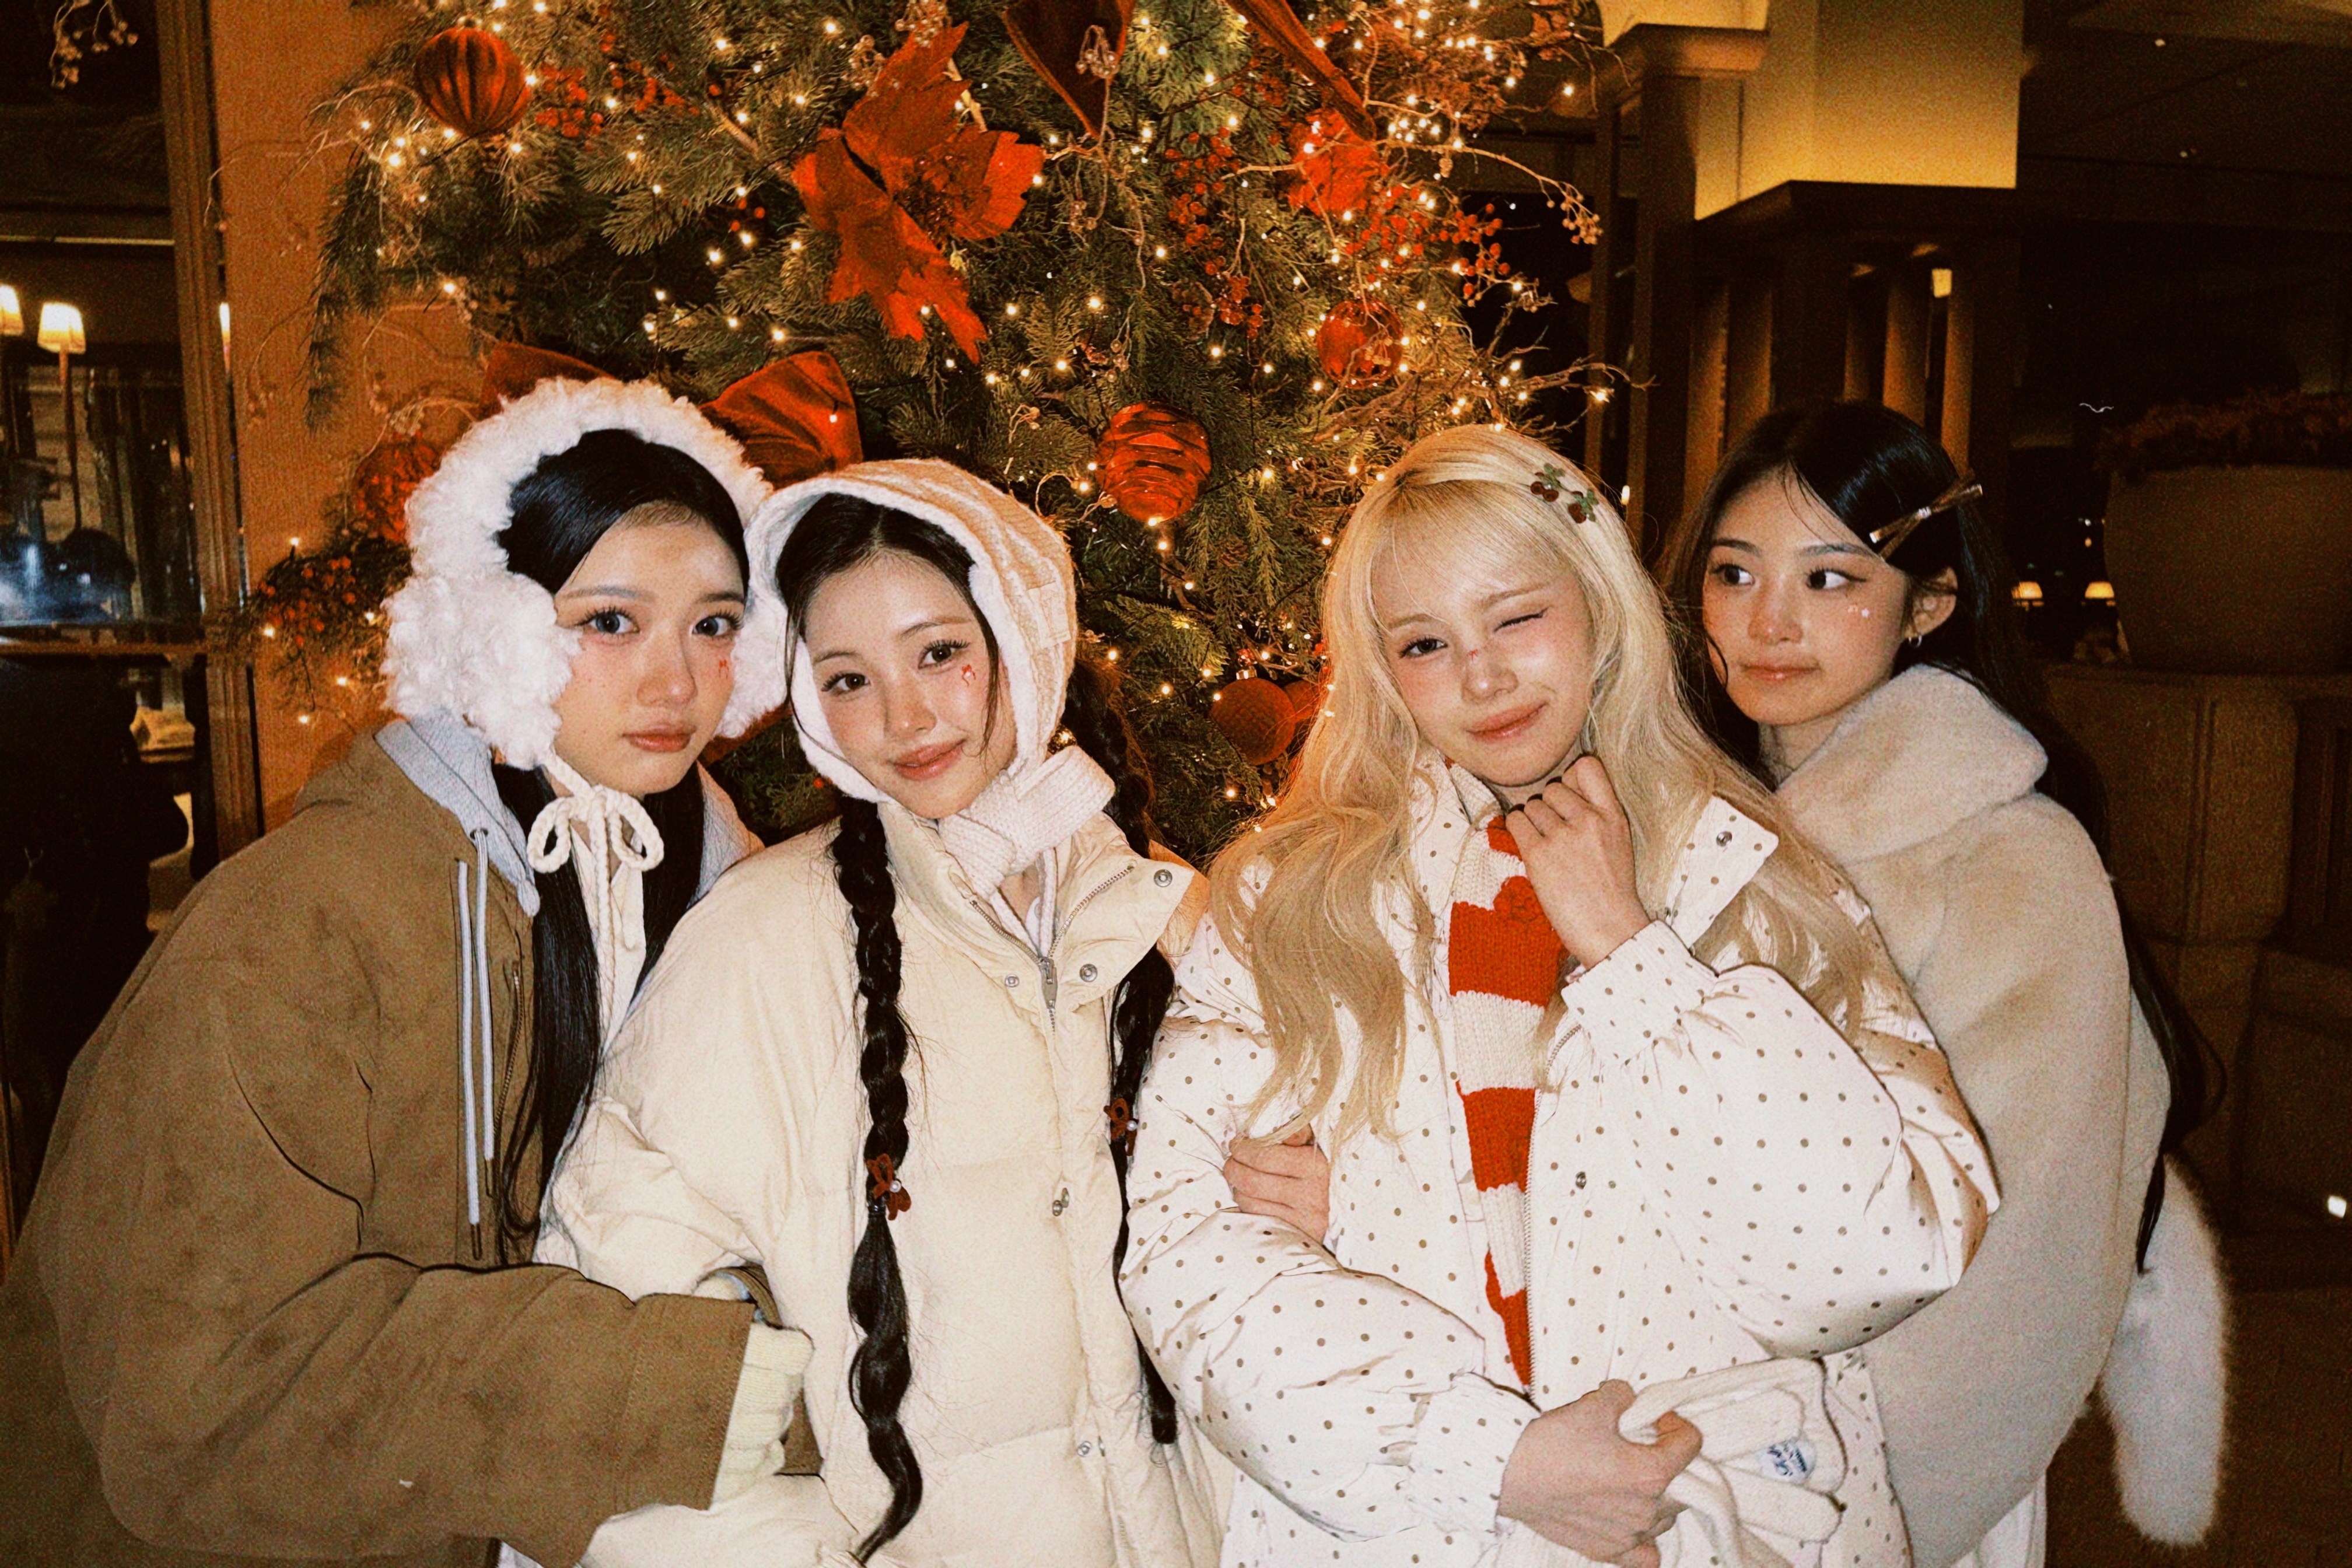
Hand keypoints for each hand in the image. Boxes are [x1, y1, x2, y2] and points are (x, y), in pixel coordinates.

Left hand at [1225, 1127, 1330, 1240]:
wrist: (1341, 1210)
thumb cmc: (1321, 1171)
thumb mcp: (1315, 1146)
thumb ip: (1297, 1132)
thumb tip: (1277, 1125)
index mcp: (1316, 1165)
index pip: (1264, 1155)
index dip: (1242, 1148)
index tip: (1237, 1143)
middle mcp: (1311, 1194)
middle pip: (1252, 1181)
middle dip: (1233, 1167)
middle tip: (1231, 1160)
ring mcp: (1303, 1218)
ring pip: (1250, 1201)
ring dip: (1238, 1187)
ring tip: (1240, 1178)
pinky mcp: (1295, 1234)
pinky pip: (1256, 1218)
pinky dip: (1246, 1206)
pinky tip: (1250, 1196)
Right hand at [1497, 1380, 1700, 1567]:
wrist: (1509, 1475)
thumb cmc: (1552, 1442)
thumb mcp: (1593, 1404)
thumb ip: (1622, 1397)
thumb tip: (1629, 1400)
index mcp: (1652, 1473)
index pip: (1691, 1443)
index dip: (1674, 1421)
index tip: (1652, 1415)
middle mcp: (1647, 1510)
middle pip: (1683, 1482)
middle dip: (1666, 1459)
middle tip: (1637, 1444)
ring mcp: (1629, 1535)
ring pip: (1666, 1517)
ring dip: (1658, 1496)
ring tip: (1628, 1478)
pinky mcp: (1607, 1551)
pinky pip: (1645, 1555)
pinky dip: (1645, 1540)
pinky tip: (1630, 1521)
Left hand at [1506, 755, 1649, 969]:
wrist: (1610, 929)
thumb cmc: (1611, 891)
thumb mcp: (1618, 841)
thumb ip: (1598, 812)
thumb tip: (1564, 789)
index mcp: (1612, 815)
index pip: (1587, 767)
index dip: (1572, 777)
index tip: (1569, 797)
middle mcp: (1588, 819)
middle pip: (1553, 788)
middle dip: (1549, 807)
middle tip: (1555, 834)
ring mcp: (1563, 836)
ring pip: (1532, 806)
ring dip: (1533, 823)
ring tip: (1547, 848)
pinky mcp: (1539, 854)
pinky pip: (1516, 821)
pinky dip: (1517, 831)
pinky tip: (1530, 848)